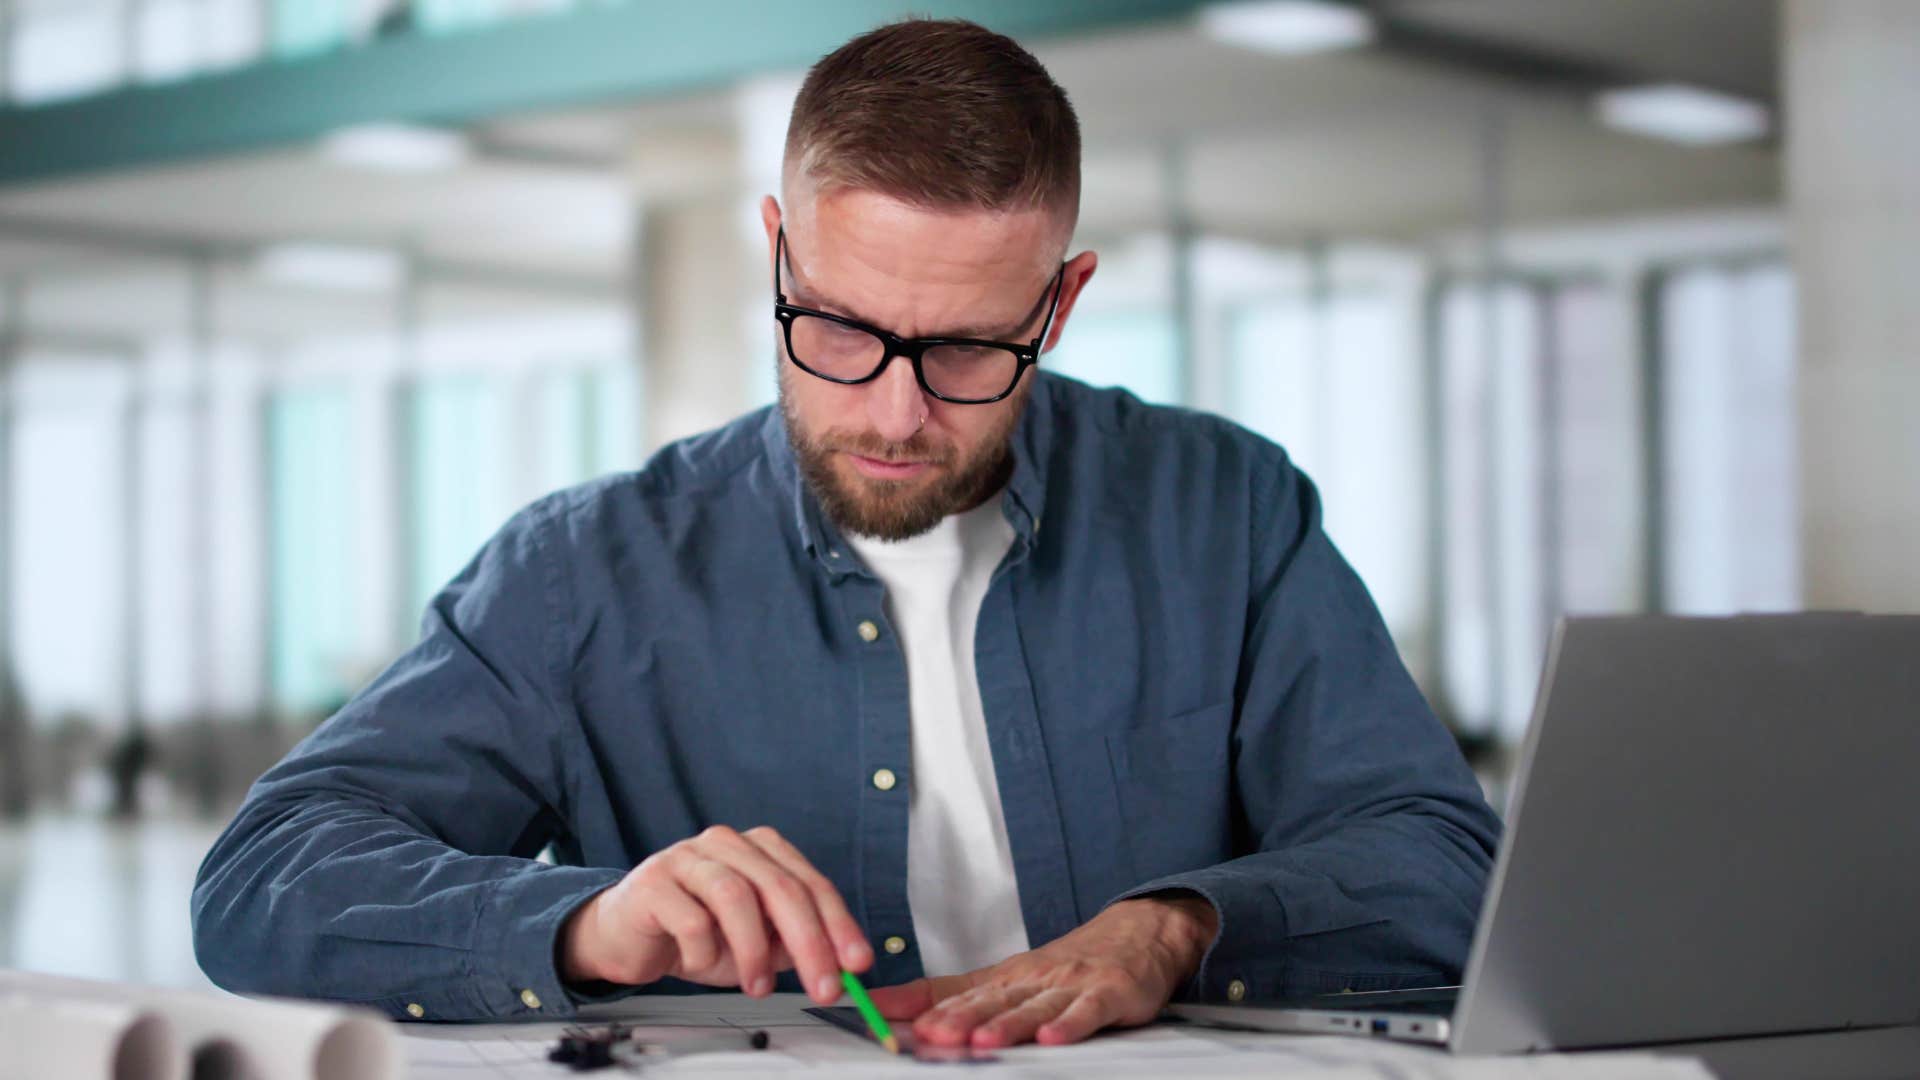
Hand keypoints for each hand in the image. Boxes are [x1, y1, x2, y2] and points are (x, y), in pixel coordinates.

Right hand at [558, 825, 872, 1003]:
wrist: (626, 936)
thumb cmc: (695, 934)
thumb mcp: (754, 943)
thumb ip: (790, 943)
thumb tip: (836, 961)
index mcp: (760, 849)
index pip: (810, 882)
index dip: (838, 924)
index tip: (857, 963)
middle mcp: (727, 843)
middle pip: (779, 886)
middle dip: (810, 941)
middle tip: (824, 987)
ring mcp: (687, 856)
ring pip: (736, 895)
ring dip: (754, 950)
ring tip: (759, 987)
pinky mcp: (653, 881)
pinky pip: (691, 919)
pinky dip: (703, 951)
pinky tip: (698, 963)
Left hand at [866, 894, 1217, 1047]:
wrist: (1137, 933)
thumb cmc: (1066, 966)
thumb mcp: (1006, 977)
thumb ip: (950, 995)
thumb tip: (889, 1007)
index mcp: (1005, 977)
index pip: (956, 993)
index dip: (918, 1006)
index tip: (881, 1015)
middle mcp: (1033, 979)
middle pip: (992, 1000)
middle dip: (959, 1018)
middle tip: (929, 1033)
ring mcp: (1070, 986)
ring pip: (1034, 1007)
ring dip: (1007, 1023)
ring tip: (981, 1040)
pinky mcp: (1108, 994)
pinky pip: (1088, 1012)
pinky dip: (1070, 1024)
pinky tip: (1051, 1037)